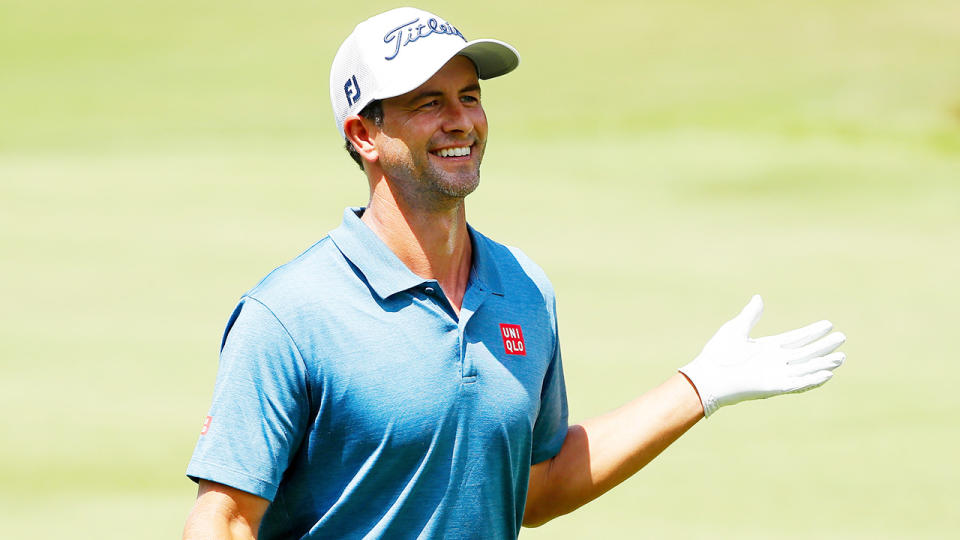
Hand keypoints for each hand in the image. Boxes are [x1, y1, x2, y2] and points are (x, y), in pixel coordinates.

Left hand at [679, 295, 845, 416]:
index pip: (796, 339)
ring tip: (842, 356)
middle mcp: (775, 362)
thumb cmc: (718, 354)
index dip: (812, 332)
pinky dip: (813, 379)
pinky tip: (827, 373)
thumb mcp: (736, 328)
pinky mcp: (774, 386)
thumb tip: (758, 298)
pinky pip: (798, 383)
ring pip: (806, 368)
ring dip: (824, 363)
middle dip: (823, 346)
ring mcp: (776, 374)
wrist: (708, 375)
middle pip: (806, 353)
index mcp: (767, 348)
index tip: (828, 324)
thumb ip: (750, 315)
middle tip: (842, 337)